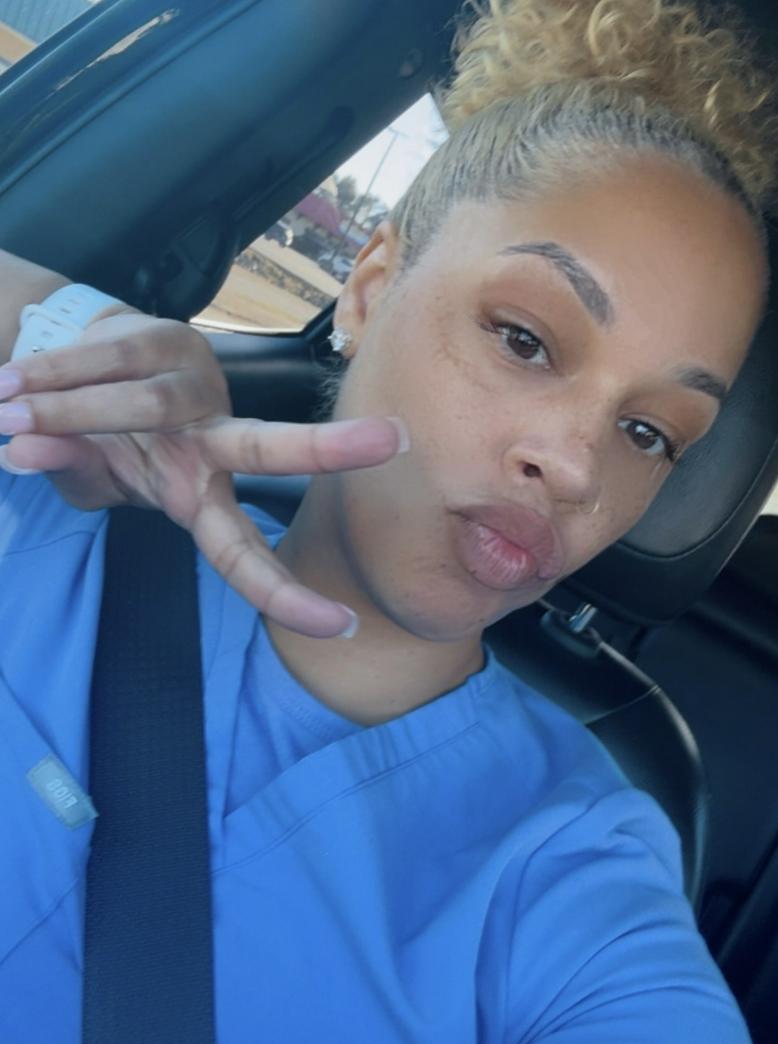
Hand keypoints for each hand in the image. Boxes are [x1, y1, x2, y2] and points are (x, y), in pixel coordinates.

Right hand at [0, 313, 406, 636]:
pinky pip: (102, 363)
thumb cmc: (100, 440)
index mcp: (196, 494)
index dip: (285, 594)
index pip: (244, 554)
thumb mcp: (87, 479)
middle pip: (268, 447)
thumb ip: (69, 473)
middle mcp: (210, 441)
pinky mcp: (166, 339)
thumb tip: (22, 453)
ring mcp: (193, 388)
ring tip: (3, 413)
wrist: (75, 365)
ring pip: (135, 404)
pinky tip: (8, 387)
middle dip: (328, 448)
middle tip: (393, 440)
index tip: (343, 625)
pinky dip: (50, 379)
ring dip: (63, 413)